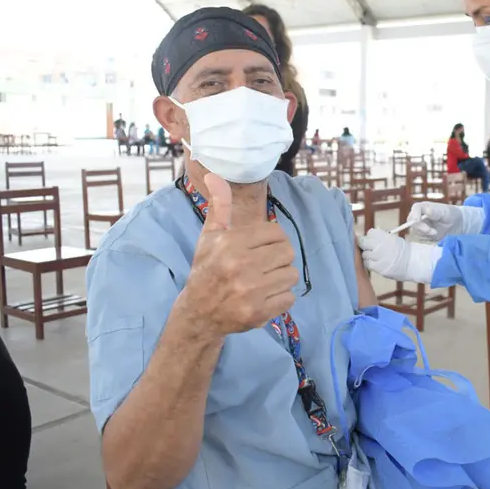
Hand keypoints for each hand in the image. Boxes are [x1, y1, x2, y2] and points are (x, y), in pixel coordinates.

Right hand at [180, 174, 298, 336]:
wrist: (198, 312)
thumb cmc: (207, 269)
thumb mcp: (210, 236)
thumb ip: (219, 206)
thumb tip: (216, 176)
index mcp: (230, 243)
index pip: (277, 232)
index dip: (273, 239)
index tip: (261, 248)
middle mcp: (240, 266)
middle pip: (288, 252)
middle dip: (279, 258)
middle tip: (264, 265)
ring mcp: (250, 291)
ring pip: (291, 275)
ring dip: (281, 278)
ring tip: (263, 281)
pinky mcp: (258, 312)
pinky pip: (289, 298)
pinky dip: (281, 298)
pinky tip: (264, 297)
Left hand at [357, 229, 438, 283]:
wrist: (413, 263)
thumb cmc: (403, 251)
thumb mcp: (393, 239)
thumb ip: (380, 238)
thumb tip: (367, 238)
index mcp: (386, 237)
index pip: (370, 233)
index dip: (370, 237)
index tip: (373, 241)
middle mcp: (381, 245)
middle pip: (364, 242)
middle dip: (365, 245)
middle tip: (369, 249)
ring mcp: (380, 257)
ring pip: (365, 254)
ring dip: (368, 256)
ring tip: (376, 257)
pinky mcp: (379, 267)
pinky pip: (367, 264)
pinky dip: (370, 264)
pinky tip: (376, 263)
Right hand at [408, 202, 484, 241]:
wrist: (454, 223)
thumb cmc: (450, 214)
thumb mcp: (445, 212)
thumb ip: (435, 212)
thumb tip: (427, 210)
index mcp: (423, 207)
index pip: (415, 208)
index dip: (415, 215)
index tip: (417, 221)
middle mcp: (419, 215)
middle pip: (412, 222)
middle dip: (422, 228)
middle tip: (433, 232)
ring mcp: (420, 225)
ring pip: (416, 232)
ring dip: (426, 235)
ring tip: (436, 233)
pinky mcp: (422, 234)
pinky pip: (421, 239)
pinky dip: (429, 239)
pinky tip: (436, 235)